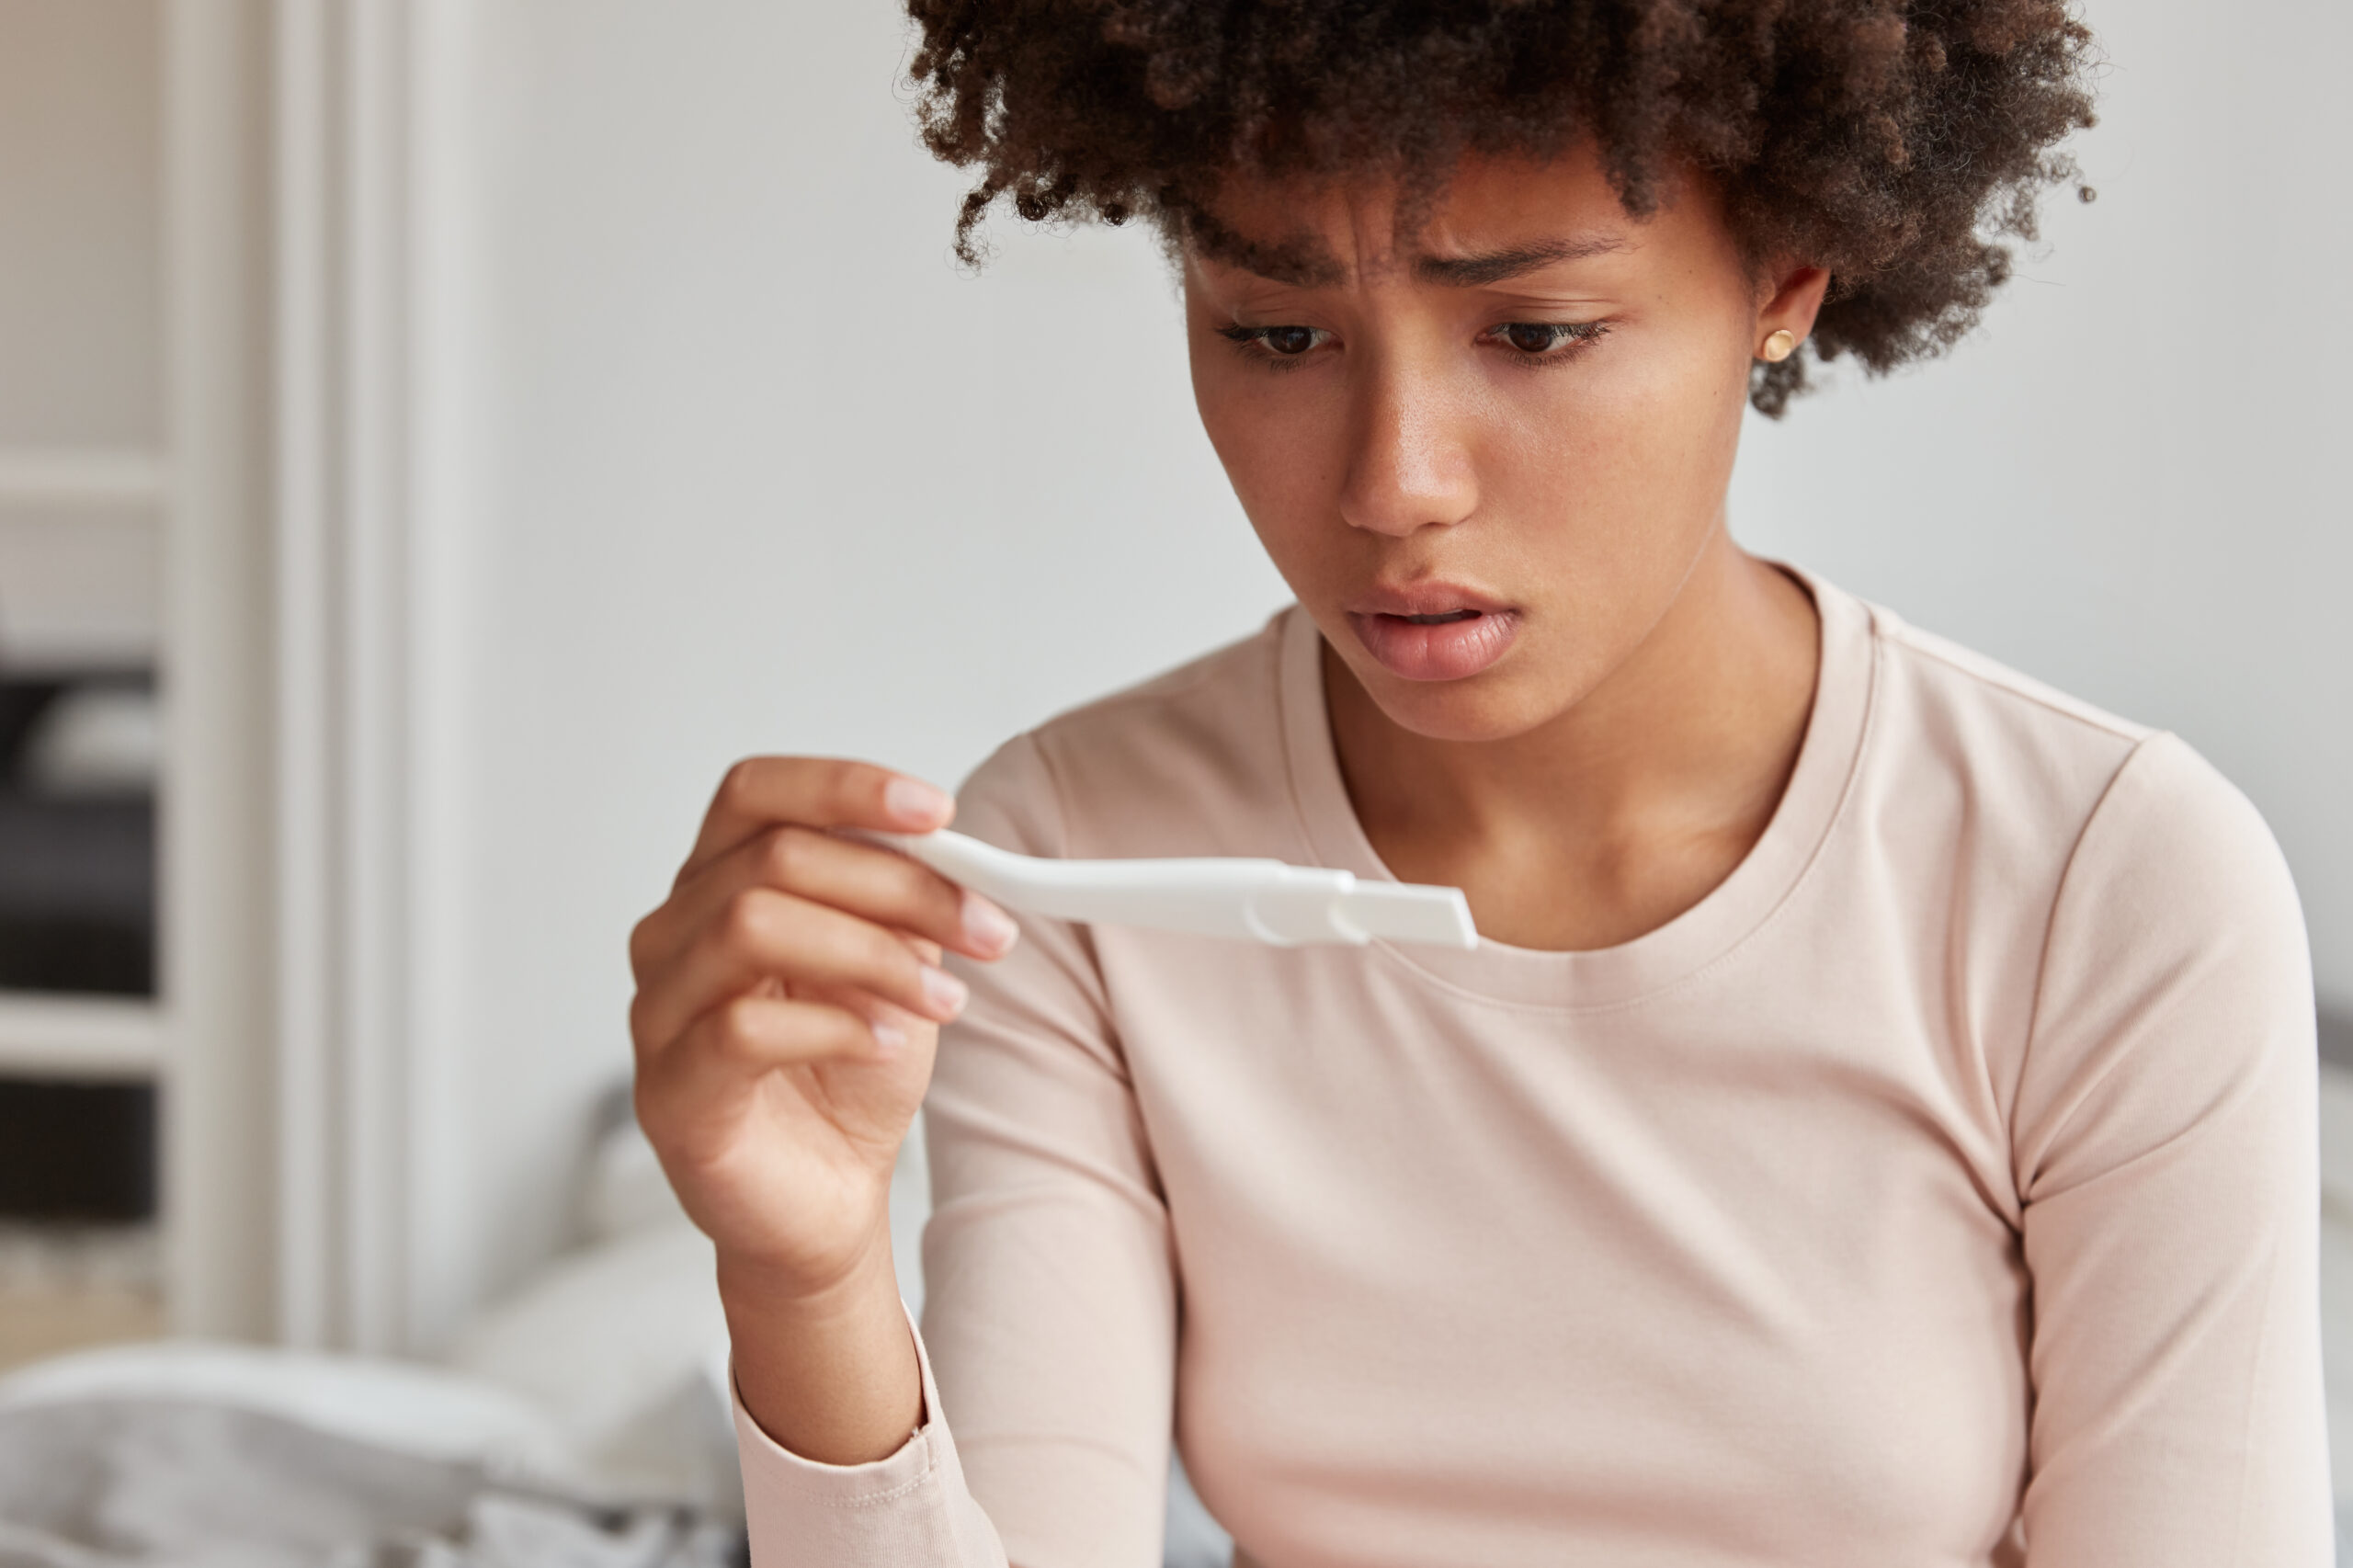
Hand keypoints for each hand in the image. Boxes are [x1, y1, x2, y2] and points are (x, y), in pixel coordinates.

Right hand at [628, 757, 1018, 1304]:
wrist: (826, 1198)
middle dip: (899, 886)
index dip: (844, 786)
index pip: (756, 793)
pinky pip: (741, 1026)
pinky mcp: (669, 1091)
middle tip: (983, 927)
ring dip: (871, 952)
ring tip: (941, 996)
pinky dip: (833, 1025)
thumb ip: (901, 903)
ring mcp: (659, 1011)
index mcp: (717, 884)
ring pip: (751, 924)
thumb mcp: (892, 965)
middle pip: (774, 857)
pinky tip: (886, 1043)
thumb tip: (950, 849)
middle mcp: (672, 935)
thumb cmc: (846, 1073)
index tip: (939, 813)